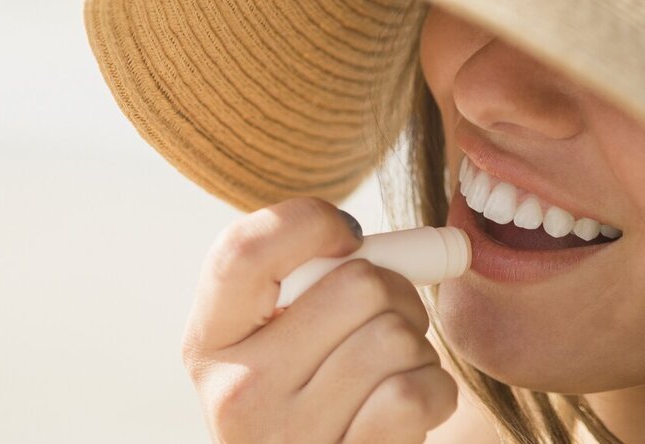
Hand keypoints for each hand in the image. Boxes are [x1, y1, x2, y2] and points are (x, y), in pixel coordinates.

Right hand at [181, 197, 458, 442]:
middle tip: (385, 318)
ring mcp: (288, 436)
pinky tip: (411, 406)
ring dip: (417, 346)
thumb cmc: (310, 392)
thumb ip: (307, 281)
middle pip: (356, 283)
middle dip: (395, 290)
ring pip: (394, 337)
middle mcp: (237, 391)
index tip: (348, 235)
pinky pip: (414, 392)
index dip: (309, 222)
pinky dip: (434, 389)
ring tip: (391, 371)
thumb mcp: (276, 339)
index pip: (242, 250)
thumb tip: (395, 244)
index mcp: (210, 341)